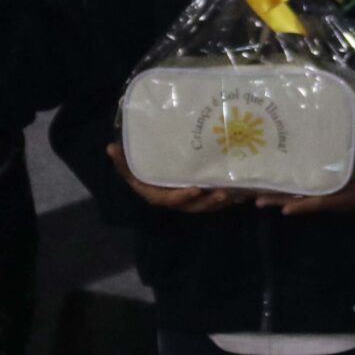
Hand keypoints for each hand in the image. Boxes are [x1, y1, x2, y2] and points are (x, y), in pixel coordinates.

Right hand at [107, 143, 245, 212]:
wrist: (154, 179)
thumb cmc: (143, 173)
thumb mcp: (131, 168)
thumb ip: (122, 161)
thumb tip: (109, 147)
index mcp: (159, 195)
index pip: (170, 200)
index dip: (182, 197)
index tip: (195, 189)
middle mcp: (177, 201)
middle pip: (194, 206)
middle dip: (208, 202)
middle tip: (222, 193)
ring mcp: (191, 201)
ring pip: (208, 205)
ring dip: (222, 201)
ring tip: (236, 193)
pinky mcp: (202, 197)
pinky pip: (215, 200)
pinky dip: (229, 198)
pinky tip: (244, 191)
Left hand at [255, 152, 354, 216]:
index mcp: (345, 197)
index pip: (322, 202)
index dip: (305, 205)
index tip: (286, 209)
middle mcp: (331, 199)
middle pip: (303, 201)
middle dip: (281, 202)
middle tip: (256, 201)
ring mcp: (326, 195)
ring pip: (299, 197)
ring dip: (279, 197)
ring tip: (255, 196)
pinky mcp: (324, 191)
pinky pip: (303, 192)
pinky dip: (288, 191)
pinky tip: (272, 188)